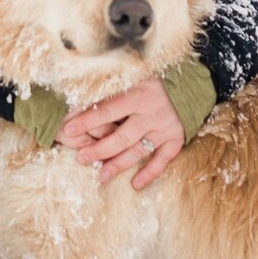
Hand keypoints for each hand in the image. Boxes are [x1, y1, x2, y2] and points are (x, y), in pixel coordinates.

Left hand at [55, 77, 183, 190]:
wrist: (189, 80)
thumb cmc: (153, 74)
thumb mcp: (132, 74)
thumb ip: (112, 85)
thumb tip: (79, 93)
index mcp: (138, 94)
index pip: (107, 110)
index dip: (87, 121)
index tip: (68, 130)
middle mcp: (152, 113)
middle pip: (121, 137)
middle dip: (99, 150)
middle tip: (81, 159)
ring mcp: (164, 128)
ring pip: (138, 151)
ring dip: (118, 165)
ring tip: (100, 176)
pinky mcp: (176, 138)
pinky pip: (162, 160)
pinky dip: (150, 173)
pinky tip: (135, 184)